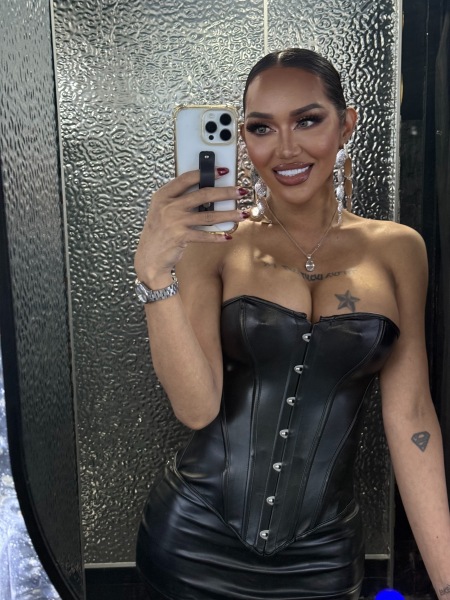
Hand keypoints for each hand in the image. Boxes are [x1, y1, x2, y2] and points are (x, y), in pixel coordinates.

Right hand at [134, 168, 248, 287]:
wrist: (149, 256)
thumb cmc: (159, 231)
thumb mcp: (163, 210)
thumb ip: (180, 200)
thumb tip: (208, 192)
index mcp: (163, 195)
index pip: (187, 178)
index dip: (206, 173)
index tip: (223, 171)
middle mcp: (168, 206)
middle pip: (203, 194)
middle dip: (225, 192)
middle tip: (241, 191)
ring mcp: (174, 221)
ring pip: (208, 215)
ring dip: (228, 215)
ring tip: (242, 213)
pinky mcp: (180, 237)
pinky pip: (204, 235)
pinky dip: (217, 237)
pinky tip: (228, 236)